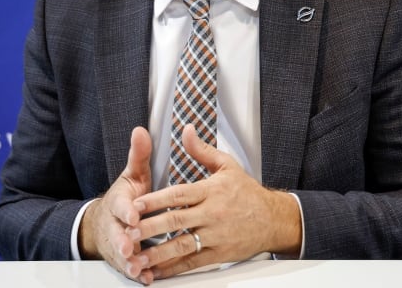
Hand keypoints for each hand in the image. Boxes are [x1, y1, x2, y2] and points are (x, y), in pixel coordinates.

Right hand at [80, 126, 154, 283]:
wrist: (104, 222)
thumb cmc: (126, 197)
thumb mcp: (132, 175)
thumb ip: (138, 155)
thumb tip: (141, 130)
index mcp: (118, 203)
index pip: (120, 206)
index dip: (126, 210)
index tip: (133, 214)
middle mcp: (115, 225)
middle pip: (116, 234)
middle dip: (122, 241)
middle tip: (129, 247)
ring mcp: (118, 244)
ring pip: (120, 255)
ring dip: (129, 262)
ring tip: (137, 268)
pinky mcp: (124, 259)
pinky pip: (128, 269)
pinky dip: (137, 274)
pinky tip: (146, 279)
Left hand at [131, 125, 301, 279]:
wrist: (273, 219)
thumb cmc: (248, 192)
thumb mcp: (227, 165)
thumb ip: (202, 150)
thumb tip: (186, 130)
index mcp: (211, 190)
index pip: (179, 194)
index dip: (156, 200)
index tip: (136, 205)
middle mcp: (212, 214)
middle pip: (176, 221)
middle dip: (150, 228)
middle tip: (129, 233)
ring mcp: (215, 236)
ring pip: (182, 245)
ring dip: (158, 253)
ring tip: (138, 257)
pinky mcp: (219, 254)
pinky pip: (193, 262)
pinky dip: (174, 268)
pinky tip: (158, 271)